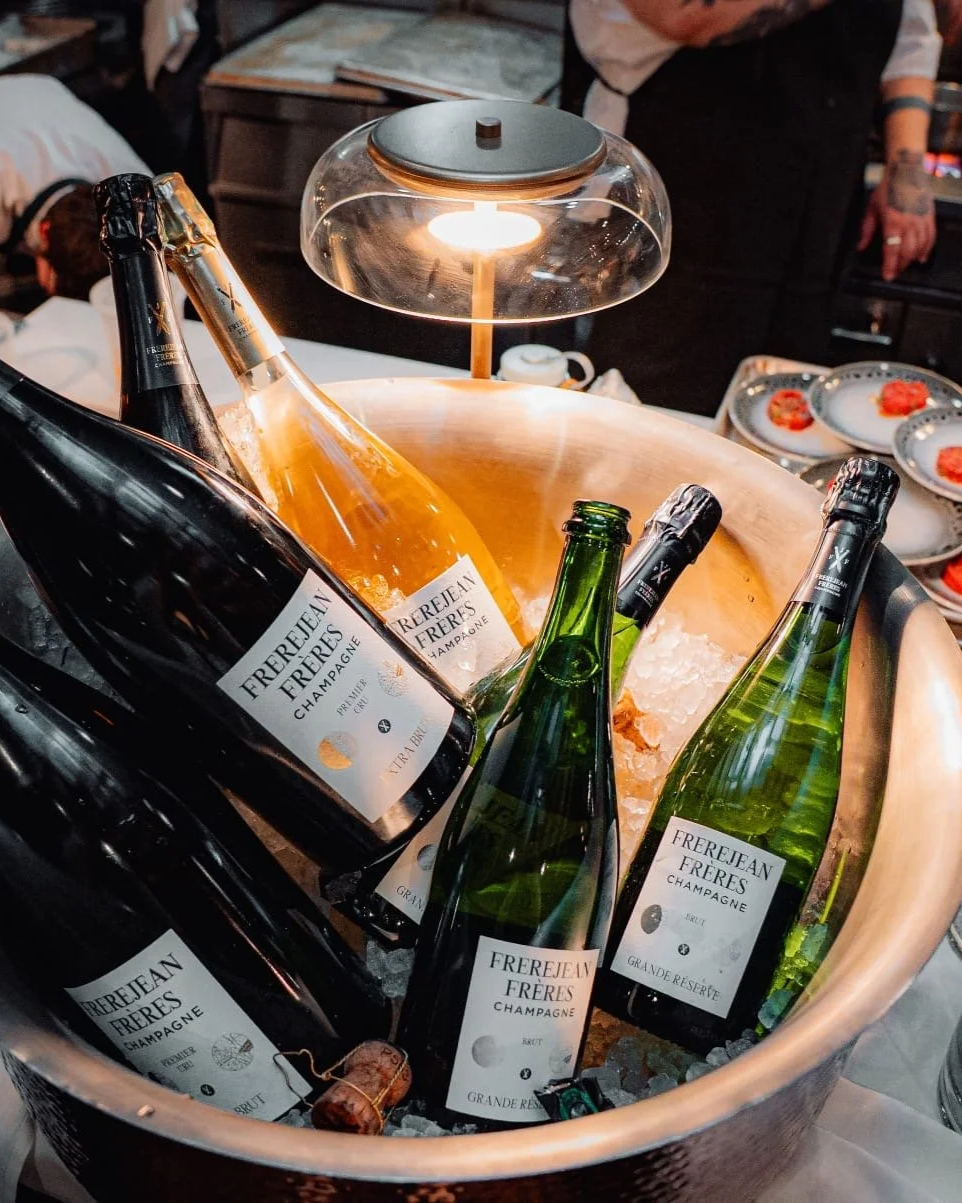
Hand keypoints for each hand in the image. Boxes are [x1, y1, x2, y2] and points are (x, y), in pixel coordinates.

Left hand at [858, 150, 935, 280]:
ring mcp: (921, 219)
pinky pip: (930, 237)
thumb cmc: (888, 187)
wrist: (906, 170)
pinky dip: (927, 249)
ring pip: (920, 246)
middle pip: (907, 251)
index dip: (890, 265)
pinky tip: (921, 257)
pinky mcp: (929, 216)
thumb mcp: (871, 209)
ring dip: (912, 259)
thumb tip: (861, 247)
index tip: (887, 276)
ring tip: (905, 266)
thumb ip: (867, 230)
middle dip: (900, 265)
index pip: (891, 249)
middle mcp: (909, 222)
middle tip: (894, 273)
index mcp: (892, 221)